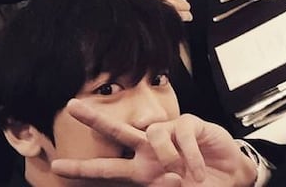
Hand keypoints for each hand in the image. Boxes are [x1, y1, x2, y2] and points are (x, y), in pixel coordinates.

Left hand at [51, 100, 256, 186]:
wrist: (229, 177)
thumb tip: (168, 178)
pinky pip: (181, 135)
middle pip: (117, 130)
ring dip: (166, 156)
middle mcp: (149, 149)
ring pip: (151, 131)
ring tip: (182, 176)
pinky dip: (190, 157)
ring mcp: (168, 134)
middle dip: (94, 118)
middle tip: (71, 106)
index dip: (82, 168)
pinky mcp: (188, 124)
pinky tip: (198, 169)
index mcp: (142, 170)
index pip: (107, 169)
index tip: (56, 166)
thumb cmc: (199, 186)